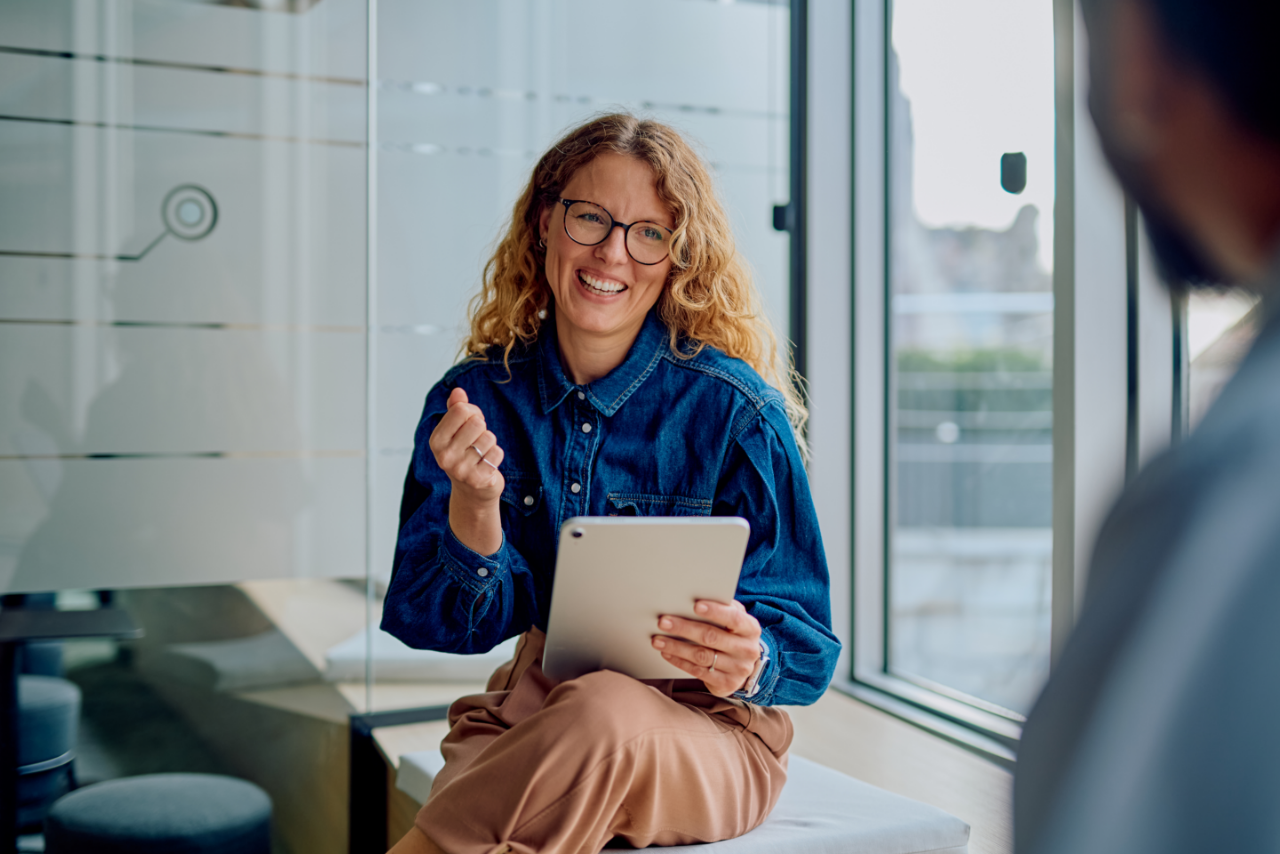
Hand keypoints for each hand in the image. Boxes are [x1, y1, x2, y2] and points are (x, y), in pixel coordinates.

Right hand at [430, 388, 505, 554]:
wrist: (471, 492)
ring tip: (481, 454)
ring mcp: (460, 470)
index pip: (461, 410)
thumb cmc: (465, 454)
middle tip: (476, 441)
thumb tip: (458, 391)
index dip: (472, 413)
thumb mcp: (456, 431)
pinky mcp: (478, 479)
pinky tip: (487, 464)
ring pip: (489, 438)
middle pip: (477, 423)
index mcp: (436, 440)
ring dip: (490, 444)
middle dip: (482, 429)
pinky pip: (497, 453)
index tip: (470, 424)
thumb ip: (456, 409)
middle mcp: (444, 456)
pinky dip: (496, 456)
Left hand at [651, 599, 761, 696]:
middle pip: (711, 637)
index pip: (734, 618)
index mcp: (751, 629)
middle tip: (663, 622)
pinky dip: (680, 661)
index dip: (715, 611)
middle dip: (684, 628)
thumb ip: (723, 608)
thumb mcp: (734, 620)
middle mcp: (747, 650)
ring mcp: (738, 669)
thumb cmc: (733, 635)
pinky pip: (698, 671)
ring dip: (676, 647)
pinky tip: (667, 653)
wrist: (743, 666)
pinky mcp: (726, 684)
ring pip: (702, 656)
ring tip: (658, 640)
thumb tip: (695, 596)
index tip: (695, 605)